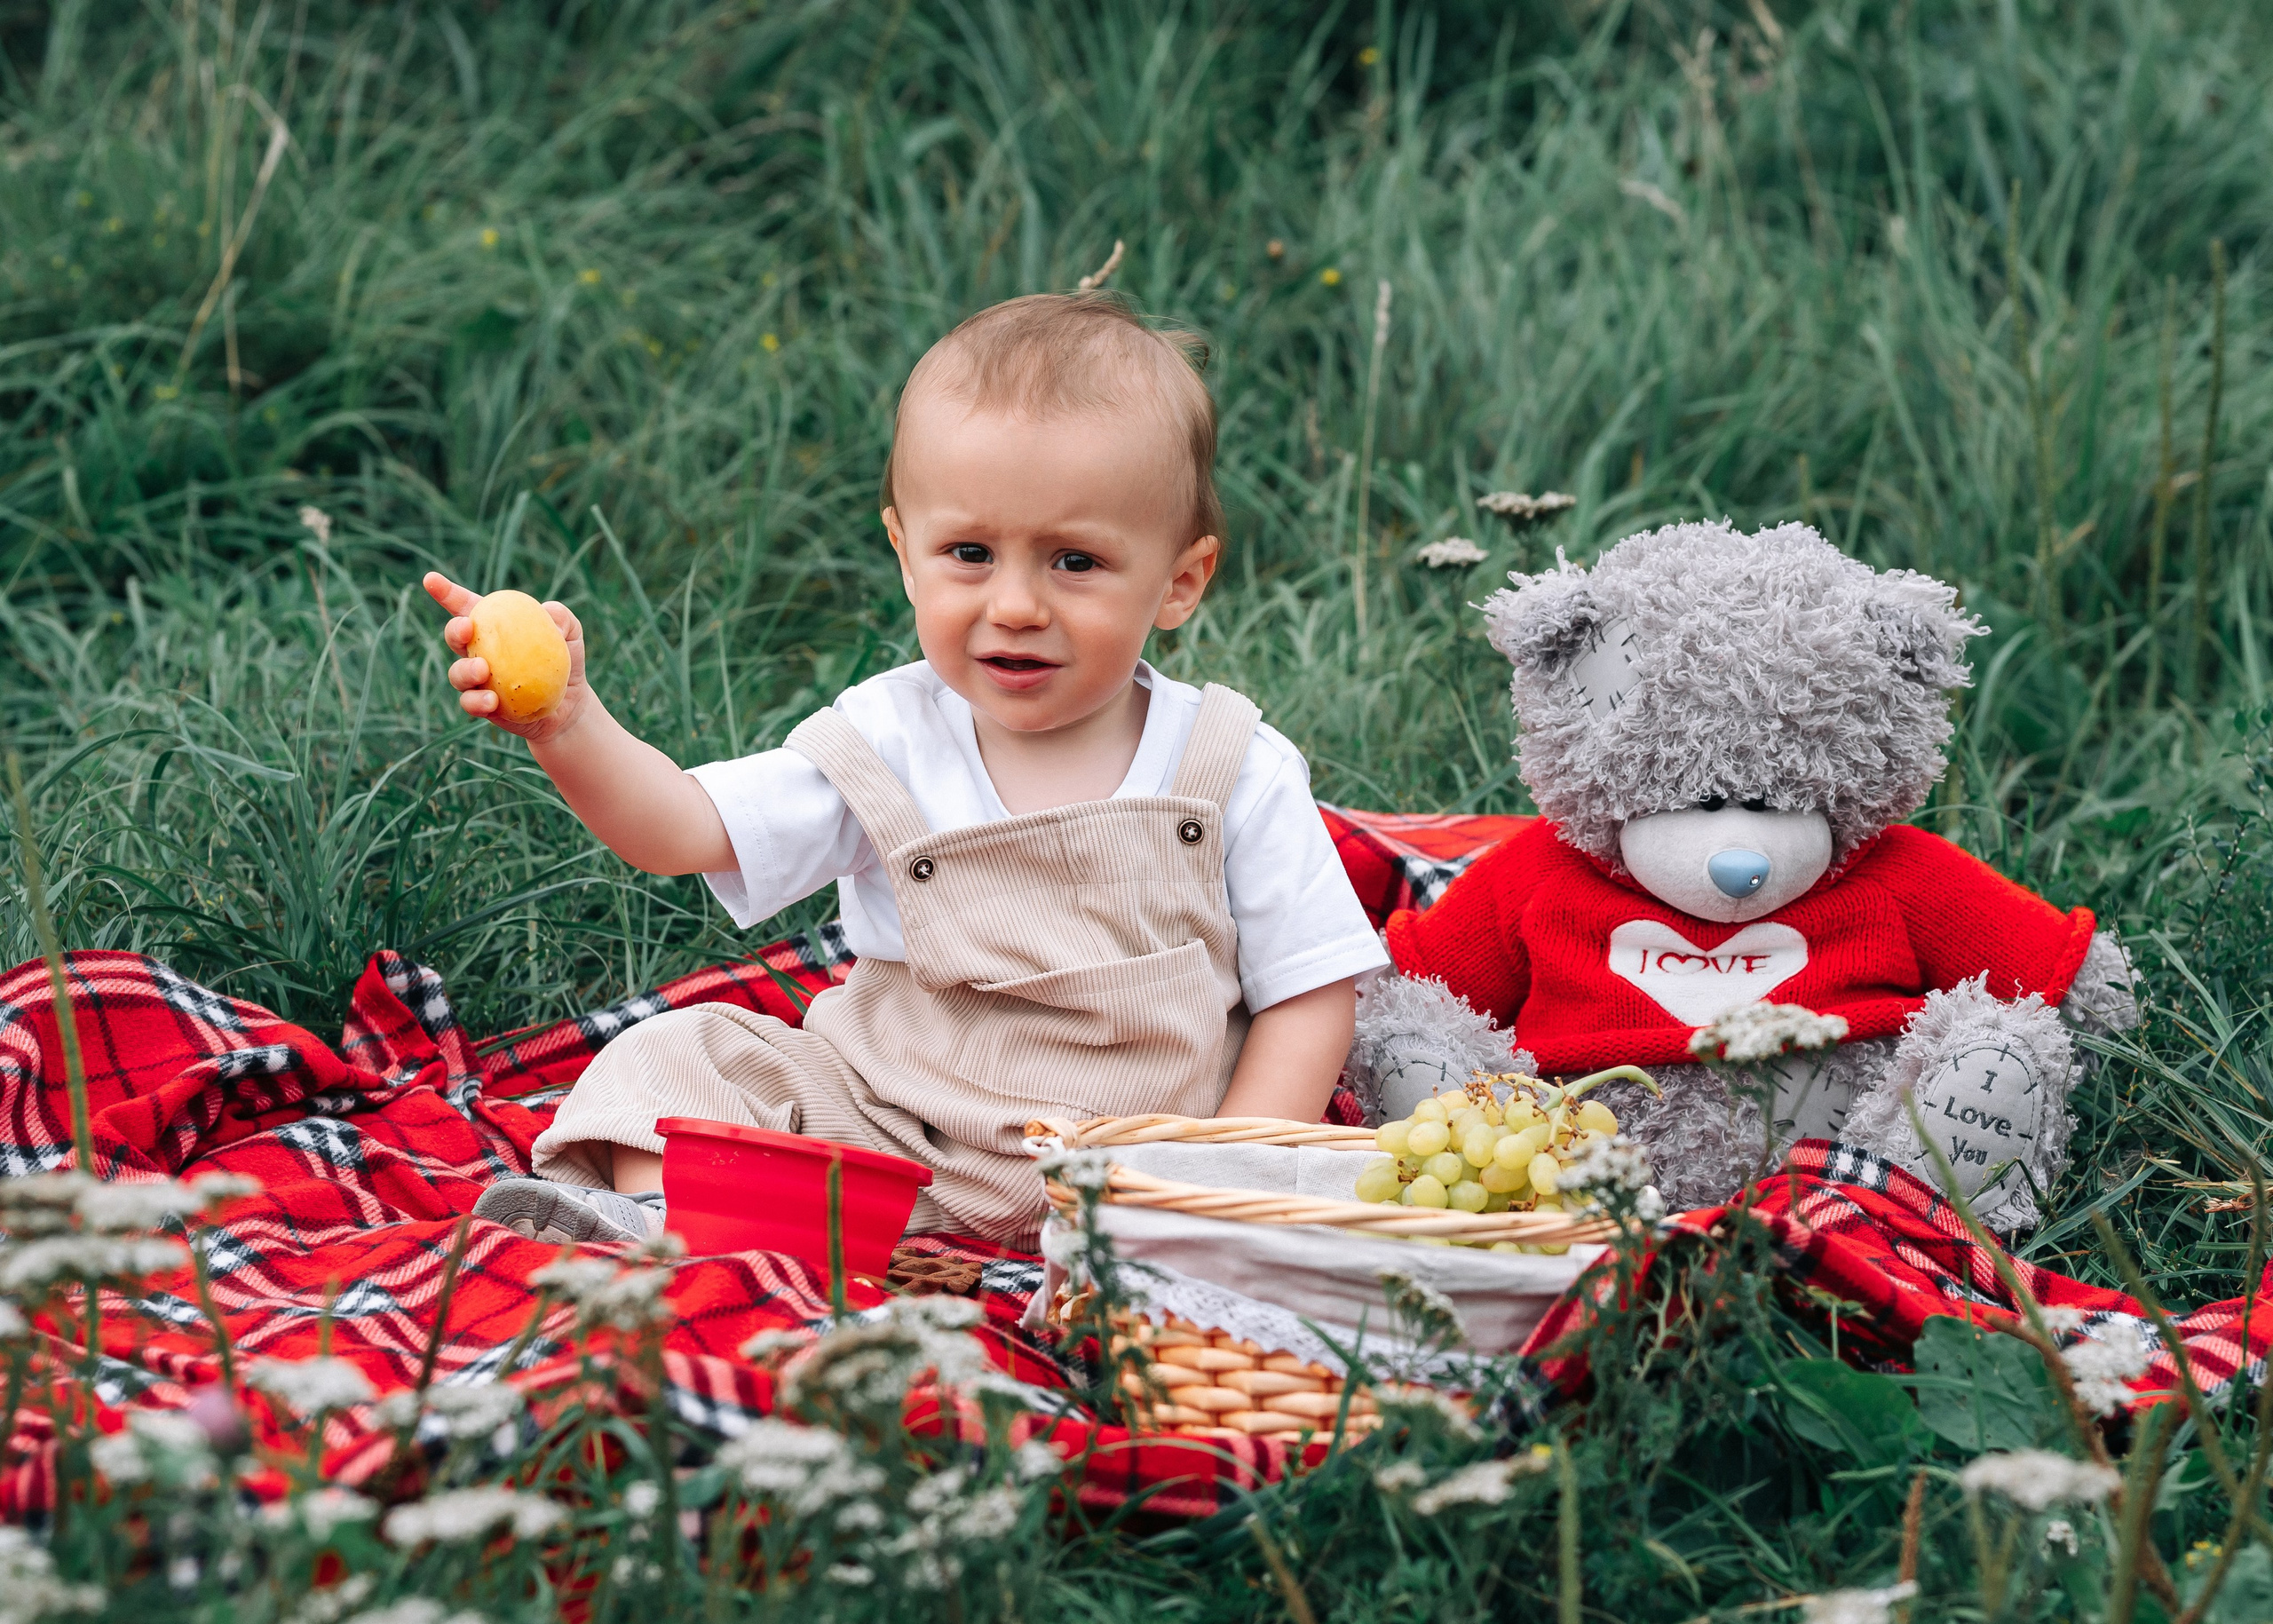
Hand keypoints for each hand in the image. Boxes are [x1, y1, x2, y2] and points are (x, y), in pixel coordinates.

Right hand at [423, 571, 590, 743]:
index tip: (430, 579)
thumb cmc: (565, 660)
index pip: (465, 605)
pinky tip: (491, 701)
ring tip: (482, 670)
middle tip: (467, 629)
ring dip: (464, 670)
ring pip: (457, 673)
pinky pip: (470, 703)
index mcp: (494, 626)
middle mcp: (479, 651)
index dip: (446, 592)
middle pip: (454, 636)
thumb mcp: (570, 633)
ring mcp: (478, 680)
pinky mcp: (483, 706)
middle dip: (454, 630)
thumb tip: (548, 612)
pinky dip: (477, 701)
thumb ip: (561, 617)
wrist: (570, 705)